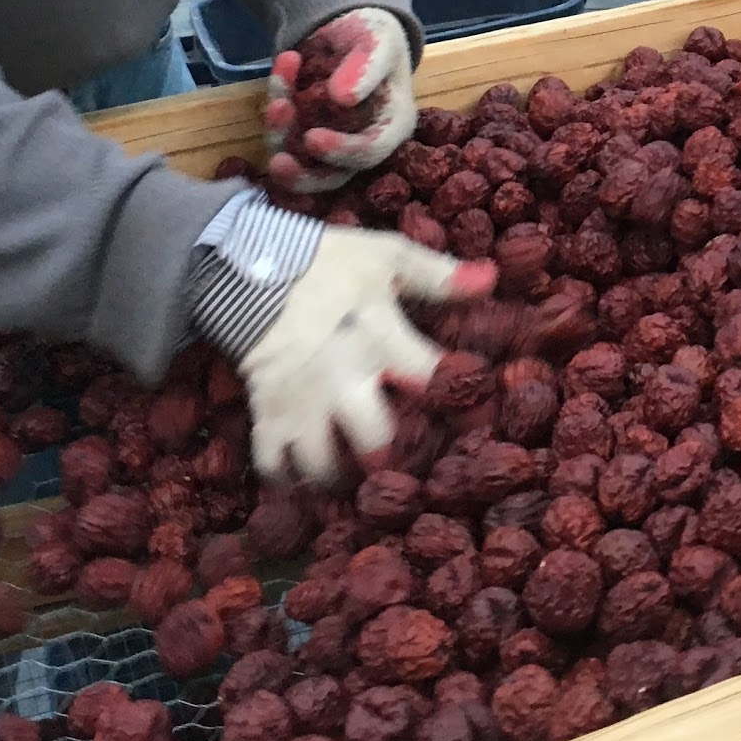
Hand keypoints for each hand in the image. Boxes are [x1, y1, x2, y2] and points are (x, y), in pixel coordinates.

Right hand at [239, 228, 494, 481]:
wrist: (250, 264)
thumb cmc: (328, 263)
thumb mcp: (388, 257)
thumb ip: (438, 274)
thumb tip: (490, 279)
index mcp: (380, 340)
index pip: (432, 380)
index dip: (458, 399)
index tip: (472, 413)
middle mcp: (342, 380)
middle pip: (376, 443)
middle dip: (395, 459)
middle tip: (406, 463)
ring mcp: (301, 403)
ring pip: (323, 466)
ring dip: (343, 478)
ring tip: (358, 479)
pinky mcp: (266, 412)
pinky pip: (273, 464)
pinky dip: (289, 481)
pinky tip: (306, 483)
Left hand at [263, 7, 415, 190]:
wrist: (347, 25)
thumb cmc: (373, 34)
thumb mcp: (378, 39)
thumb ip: (366, 67)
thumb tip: (344, 98)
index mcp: (392, 125)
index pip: (370, 152)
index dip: (342, 152)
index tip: (312, 138)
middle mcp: (363, 142)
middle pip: (333, 176)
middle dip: (302, 173)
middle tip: (278, 162)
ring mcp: (330, 141)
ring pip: (300, 160)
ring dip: (281, 134)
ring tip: (277, 100)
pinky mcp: (302, 134)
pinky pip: (283, 136)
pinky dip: (275, 111)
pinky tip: (280, 74)